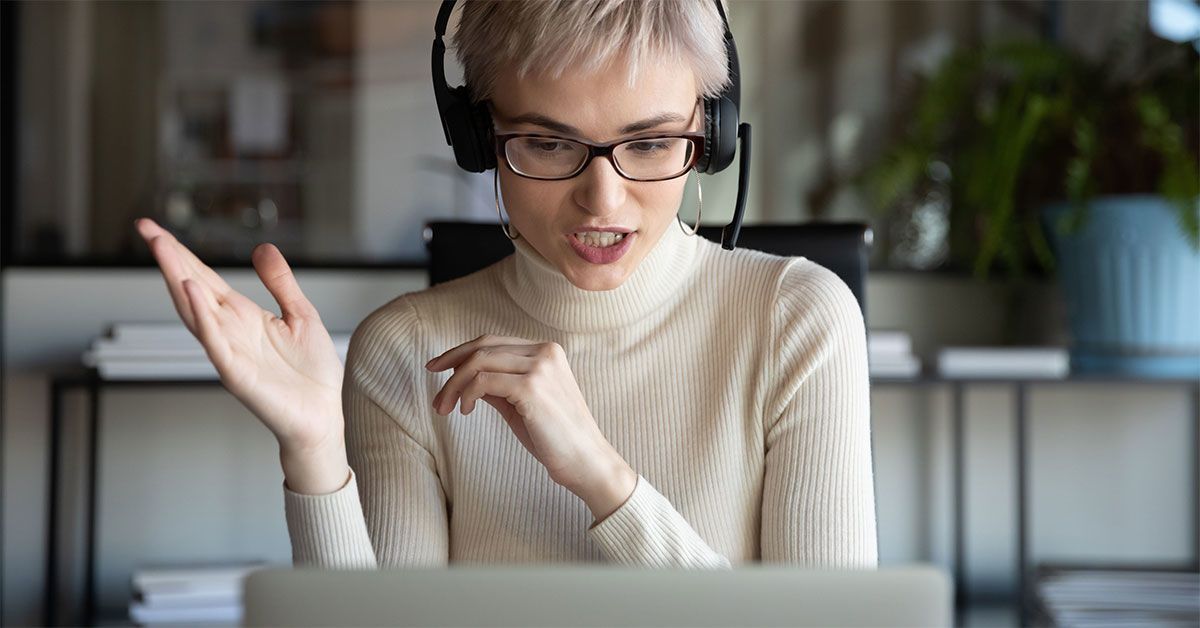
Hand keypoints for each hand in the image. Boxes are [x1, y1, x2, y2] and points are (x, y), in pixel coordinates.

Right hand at [134, 218, 344, 454]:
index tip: (155, 229)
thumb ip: (280, 282)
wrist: (325, 415)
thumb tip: (262, 248)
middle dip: (169, 259)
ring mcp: (229, 352)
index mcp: (242, 317)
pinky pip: (214, 342)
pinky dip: (201, 316)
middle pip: (191, 288)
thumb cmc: (313, 373)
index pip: (204, 278)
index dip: (182, 253)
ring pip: (194, 311)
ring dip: (176, 279)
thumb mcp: (301, 314)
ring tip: (162, 247)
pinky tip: (191, 291)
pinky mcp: (236, 373)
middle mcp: (229, 331)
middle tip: (146, 229)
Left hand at [426, 335, 634, 511]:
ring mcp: (540, 368)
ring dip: (454, 386)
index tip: (438, 367)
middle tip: (433, 386)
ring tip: (444, 408)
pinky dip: (466, 395)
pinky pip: (483, 382)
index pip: (494, 342)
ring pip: (479, 363)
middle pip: (484, 347)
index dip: (461, 352)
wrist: (586, 462)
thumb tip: (465, 377)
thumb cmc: (555, 437)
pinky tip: (464, 411)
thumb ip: (498, 385)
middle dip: (452, 365)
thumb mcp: (522, 403)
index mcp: (547, 351)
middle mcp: (545, 352)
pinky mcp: (532, 387)